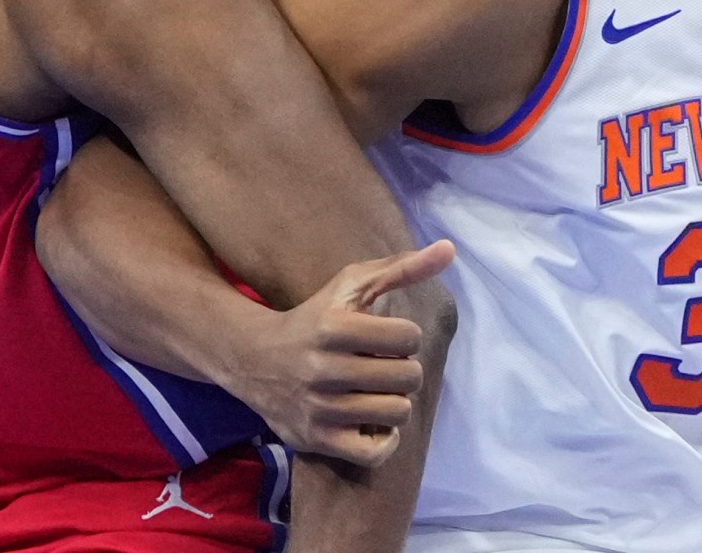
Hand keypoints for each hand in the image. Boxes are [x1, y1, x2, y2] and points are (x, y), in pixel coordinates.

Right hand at [214, 240, 453, 468]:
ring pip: (397, 413)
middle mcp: (323, 368)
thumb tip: (449, 250)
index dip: (404, 337)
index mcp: (333, 327)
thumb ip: (401, 268)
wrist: (252, 359)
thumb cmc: (314, 318)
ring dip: (393, 401)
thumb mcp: (350, 286)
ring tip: (373, 390)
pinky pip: (376, 452)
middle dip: (402, 370)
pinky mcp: (316, 439)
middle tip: (380, 366)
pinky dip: (383, 439)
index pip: (409, 338)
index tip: (384, 337)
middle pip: (408, 378)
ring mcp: (319, 408)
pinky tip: (370, 420)